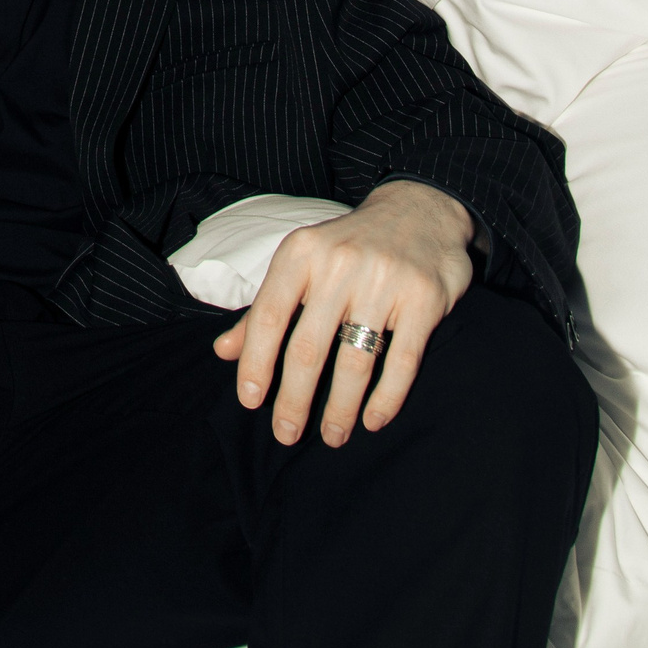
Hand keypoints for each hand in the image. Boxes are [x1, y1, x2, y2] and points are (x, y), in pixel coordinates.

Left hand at [212, 181, 476, 448]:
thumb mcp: (301, 264)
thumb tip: (223, 352)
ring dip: (340, 407)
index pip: (269, 316)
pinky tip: (373, 421)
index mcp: (301, 253)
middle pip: (308, 347)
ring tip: (332, 436)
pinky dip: (386, 397)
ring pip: (355, 360)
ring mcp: (384, 281)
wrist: (419, 211)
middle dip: (294, 399)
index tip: (250, 402)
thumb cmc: (347, 247)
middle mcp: (339, 265)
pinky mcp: (424, 299)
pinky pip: (402, 360)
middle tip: (286, 434)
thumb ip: (264, 309)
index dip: (256, 362)